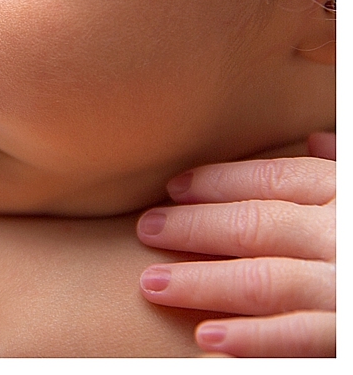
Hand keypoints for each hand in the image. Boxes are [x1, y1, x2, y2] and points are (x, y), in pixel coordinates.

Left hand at [136, 132, 335, 356]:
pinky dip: (256, 343)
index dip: (223, 181)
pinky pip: (305, 340)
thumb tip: (317, 137)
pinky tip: (210, 340)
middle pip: (261, 224)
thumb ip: (352, 166)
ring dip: (206, 283)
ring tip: (153, 284)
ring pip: (269, 280)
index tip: (175, 185)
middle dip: (197, 227)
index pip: (281, 179)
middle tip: (147, 230)